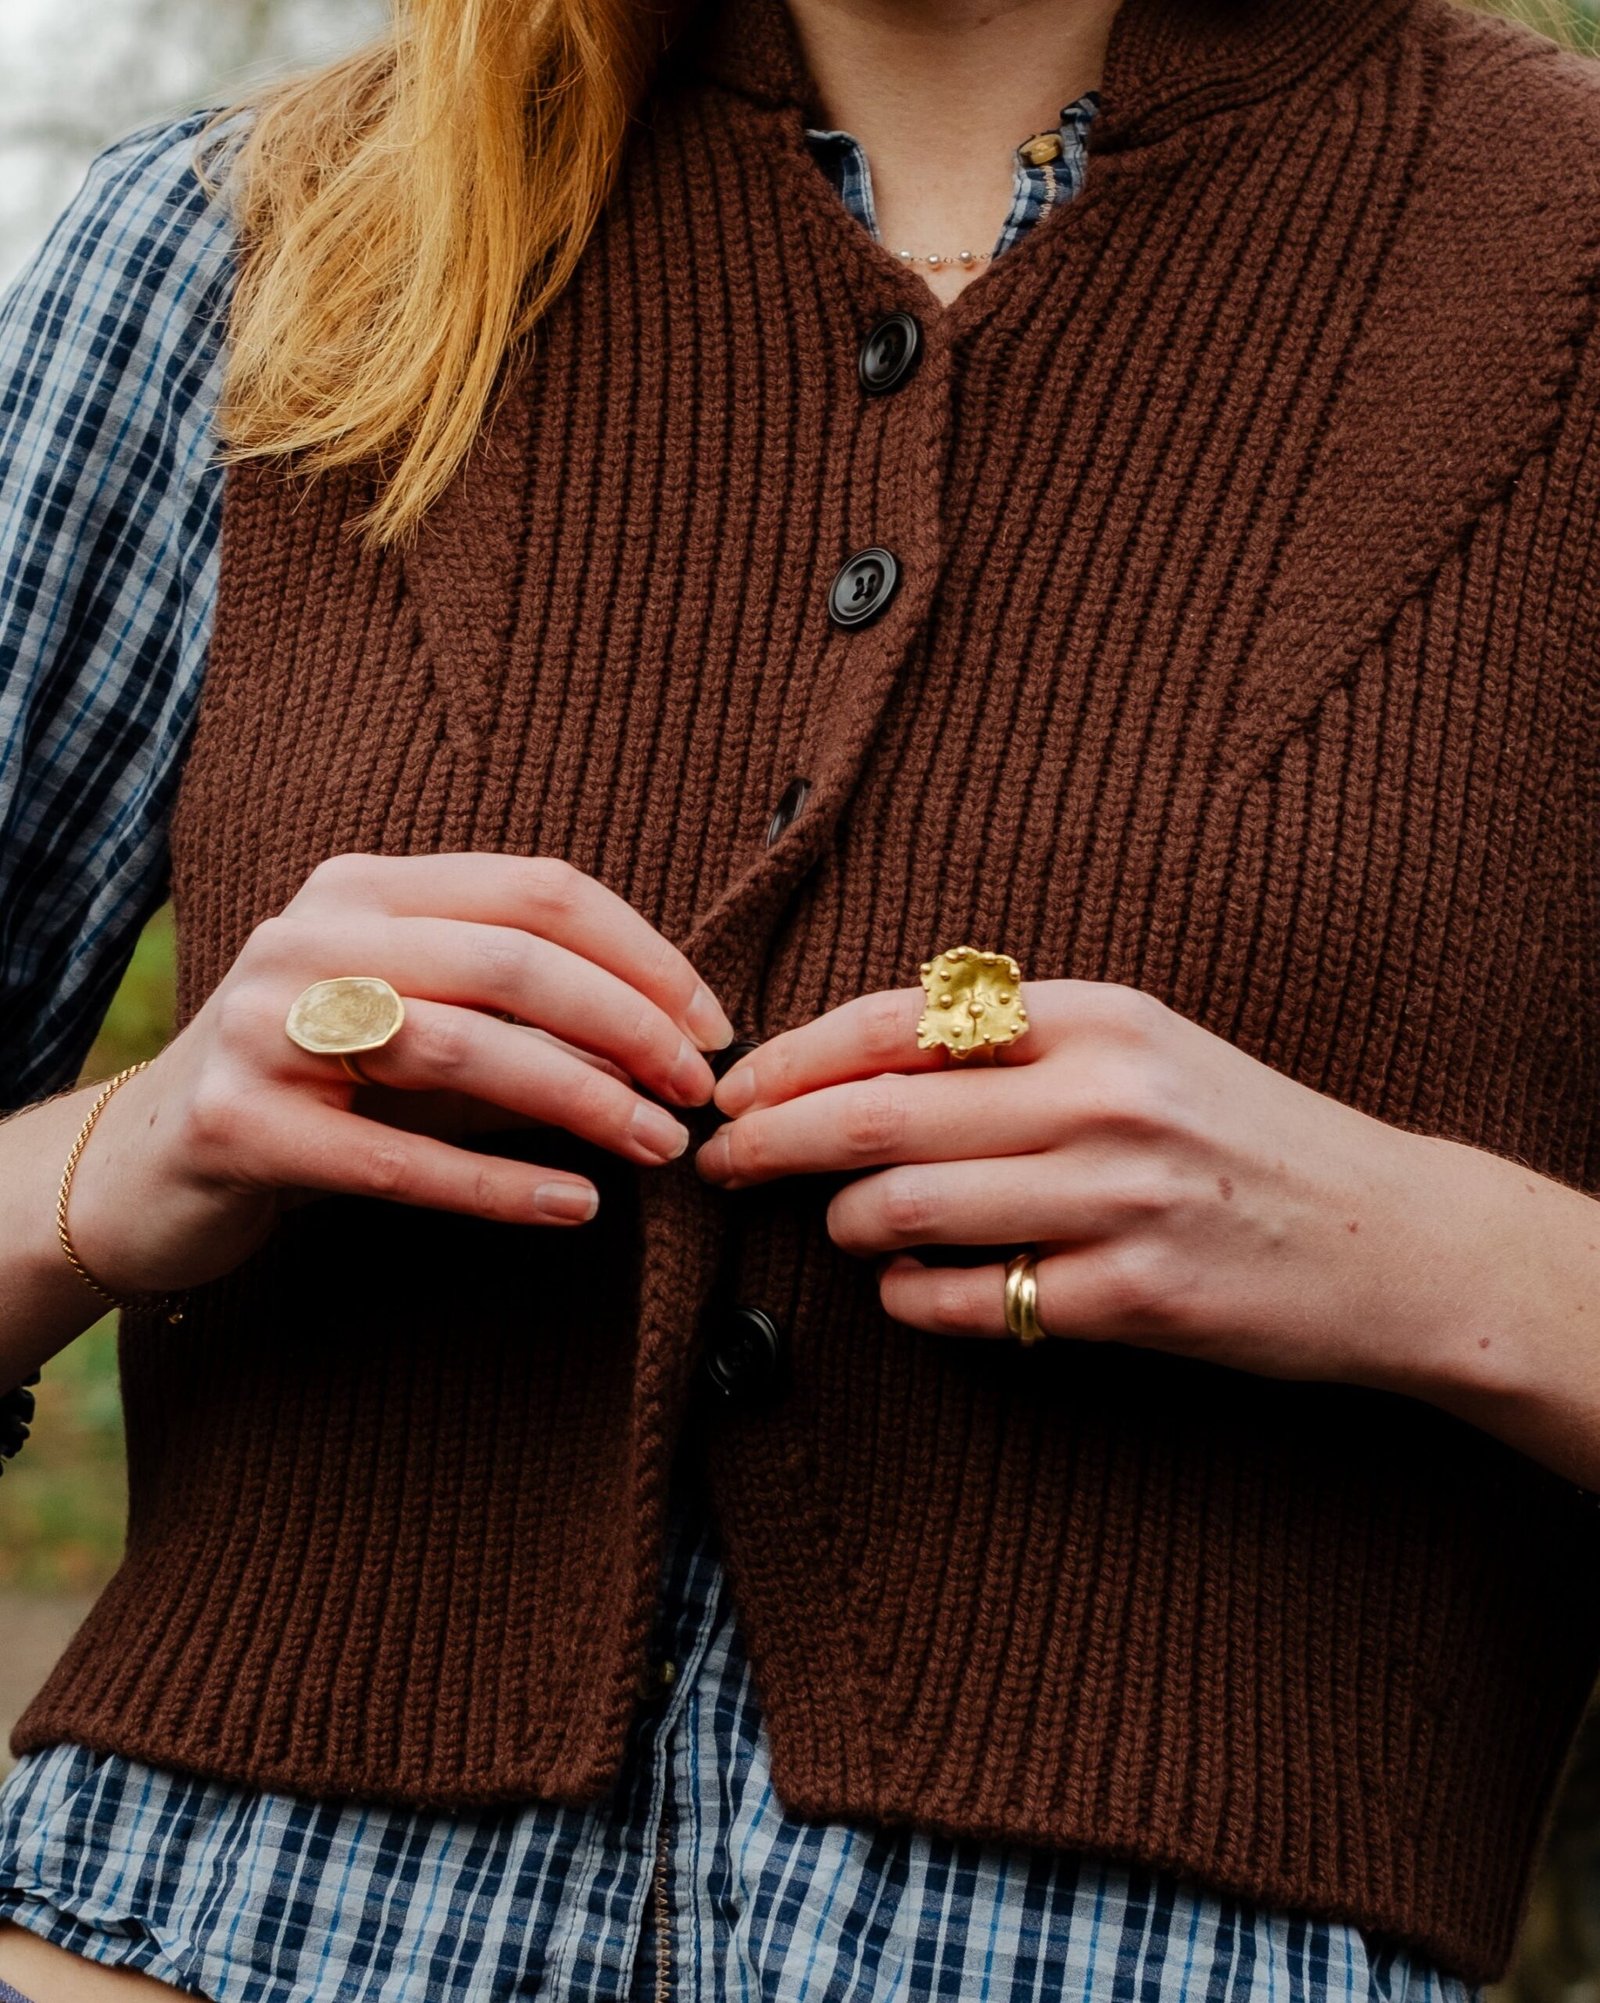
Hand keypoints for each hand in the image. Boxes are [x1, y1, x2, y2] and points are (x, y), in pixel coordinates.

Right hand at [66, 853, 733, 1297]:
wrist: (147, 1166)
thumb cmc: (318, 1090)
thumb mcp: (419, 1029)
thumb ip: (522, 1023)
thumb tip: (668, 1051)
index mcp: (366, 887)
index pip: (537, 890)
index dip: (643, 955)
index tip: (713, 1023)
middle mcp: (312, 935)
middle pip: (513, 960)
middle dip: (631, 1026)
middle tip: (698, 1092)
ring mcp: (266, 1025)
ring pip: (462, 1046)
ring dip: (584, 1101)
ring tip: (658, 1146)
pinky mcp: (241, 1124)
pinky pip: (400, 1159)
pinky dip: (501, 1186)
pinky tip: (576, 1205)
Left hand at [694, 979, 1524, 1405]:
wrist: (1385, 1237)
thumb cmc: (1239, 1136)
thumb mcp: (1142, 1048)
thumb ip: (1014, 1044)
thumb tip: (851, 1064)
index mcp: (1096, 1016)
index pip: (898, 1021)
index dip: (791, 1057)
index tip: (732, 1088)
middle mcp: (1103, 1095)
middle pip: (876, 1116)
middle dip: (769, 1142)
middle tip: (720, 1163)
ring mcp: (1120, 1199)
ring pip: (903, 1210)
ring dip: (842, 1223)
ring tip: (845, 1226)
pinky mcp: (1134, 1297)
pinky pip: (967, 1302)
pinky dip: (910, 1297)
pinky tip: (908, 1286)